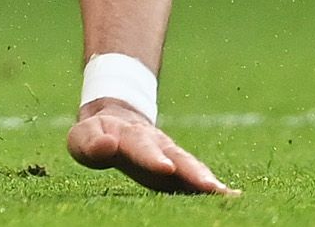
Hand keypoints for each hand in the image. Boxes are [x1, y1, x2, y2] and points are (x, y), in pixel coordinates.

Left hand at [68, 104, 233, 194]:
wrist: (116, 120)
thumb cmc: (97, 135)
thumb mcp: (84, 137)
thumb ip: (92, 143)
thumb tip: (106, 145)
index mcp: (129, 135)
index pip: (140, 146)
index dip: (152, 157)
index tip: (165, 167)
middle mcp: (156, 143)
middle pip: (175, 155)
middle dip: (191, 170)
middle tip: (208, 185)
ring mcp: (170, 153)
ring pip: (190, 164)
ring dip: (205, 178)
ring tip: (223, 192)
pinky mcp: (179, 167)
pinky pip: (196, 175)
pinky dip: (212, 184)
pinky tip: (230, 195)